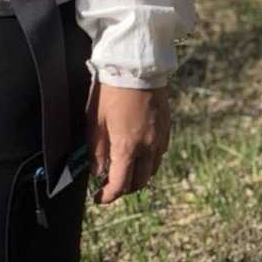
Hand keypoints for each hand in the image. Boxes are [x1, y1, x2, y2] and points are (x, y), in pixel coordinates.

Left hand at [86, 82, 170, 204]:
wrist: (135, 63)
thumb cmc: (111, 89)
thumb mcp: (95, 120)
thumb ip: (96, 150)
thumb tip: (97, 171)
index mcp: (127, 147)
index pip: (120, 185)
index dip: (108, 196)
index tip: (99, 198)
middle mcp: (147, 146)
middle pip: (140, 181)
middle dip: (124, 188)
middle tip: (111, 185)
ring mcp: (159, 136)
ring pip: (153, 169)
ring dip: (139, 175)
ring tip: (126, 170)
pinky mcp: (166, 125)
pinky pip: (160, 152)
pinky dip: (150, 159)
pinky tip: (140, 152)